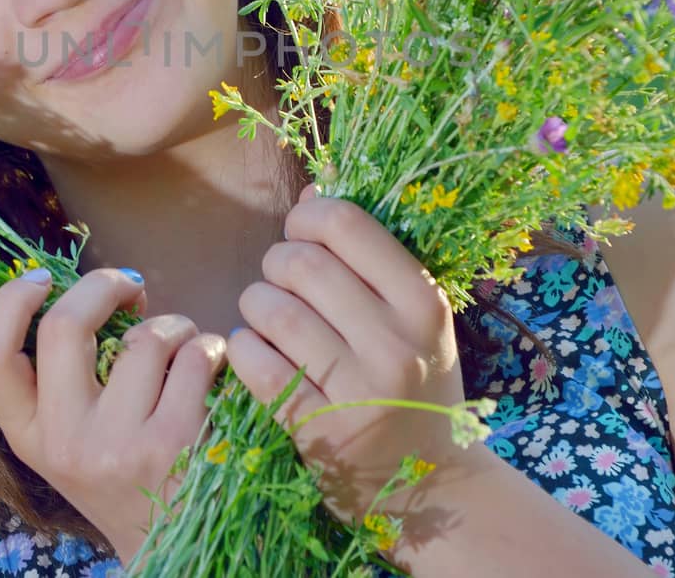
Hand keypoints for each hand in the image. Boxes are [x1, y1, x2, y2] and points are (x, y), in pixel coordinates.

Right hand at [0, 267, 227, 563]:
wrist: (177, 546)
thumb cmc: (127, 470)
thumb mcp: (74, 436)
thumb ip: (69, 374)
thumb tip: (103, 288)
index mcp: (29, 436)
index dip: (9, 303)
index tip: (41, 278)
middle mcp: (64, 443)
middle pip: (64, 326)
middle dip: (102, 284)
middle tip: (129, 286)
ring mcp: (116, 446)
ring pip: (145, 338)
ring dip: (174, 325)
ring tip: (183, 346)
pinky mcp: (172, 445)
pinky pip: (192, 358)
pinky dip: (208, 349)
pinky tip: (210, 368)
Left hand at [227, 186, 467, 525]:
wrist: (431, 483)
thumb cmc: (413, 382)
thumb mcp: (413, 317)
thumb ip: (370, 255)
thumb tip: (314, 190)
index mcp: (422, 302)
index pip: (346, 224)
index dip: (307, 220)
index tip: (302, 238)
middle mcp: (396, 344)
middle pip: (300, 264)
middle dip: (275, 265)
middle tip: (281, 285)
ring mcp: (358, 391)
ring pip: (272, 310)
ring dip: (255, 306)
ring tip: (267, 321)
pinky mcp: (318, 431)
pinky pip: (255, 363)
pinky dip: (242, 349)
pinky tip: (256, 353)